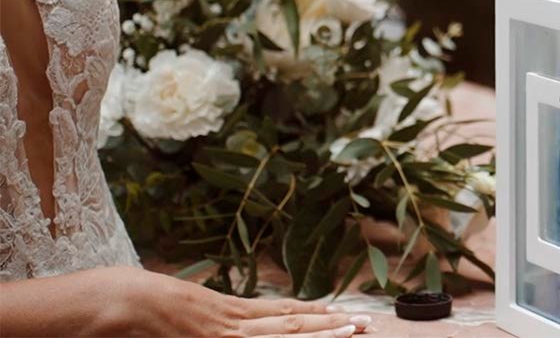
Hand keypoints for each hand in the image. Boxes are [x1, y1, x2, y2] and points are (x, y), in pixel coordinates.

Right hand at [117, 267, 370, 336]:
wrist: (119, 302)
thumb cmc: (139, 300)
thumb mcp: (179, 307)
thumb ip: (205, 316)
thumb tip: (227, 320)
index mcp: (227, 309)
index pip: (281, 311)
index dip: (312, 311)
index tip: (339, 309)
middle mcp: (233, 324)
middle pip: (294, 326)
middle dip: (332, 326)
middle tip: (366, 323)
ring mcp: (226, 337)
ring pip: (286, 337)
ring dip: (322, 336)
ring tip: (354, 331)